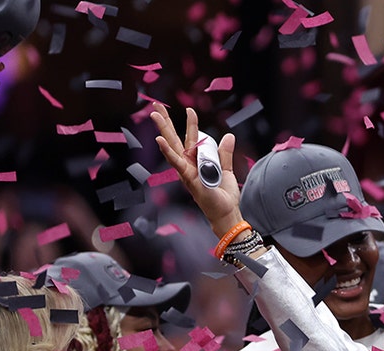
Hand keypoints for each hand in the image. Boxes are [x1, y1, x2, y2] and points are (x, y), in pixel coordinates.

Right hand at [149, 102, 243, 236]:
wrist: (226, 212)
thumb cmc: (223, 195)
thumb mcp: (226, 169)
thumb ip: (225, 153)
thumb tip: (229, 136)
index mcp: (195, 160)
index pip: (190, 138)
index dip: (190, 123)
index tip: (190, 109)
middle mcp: (187, 164)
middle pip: (175, 139)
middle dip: (165, 122)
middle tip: (155, 105)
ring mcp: (186, 170)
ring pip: (172, 146)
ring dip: (163, 130)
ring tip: (154, 114)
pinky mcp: (188, 178)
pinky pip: (176, 163)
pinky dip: (168, 152)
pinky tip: (159, 140)